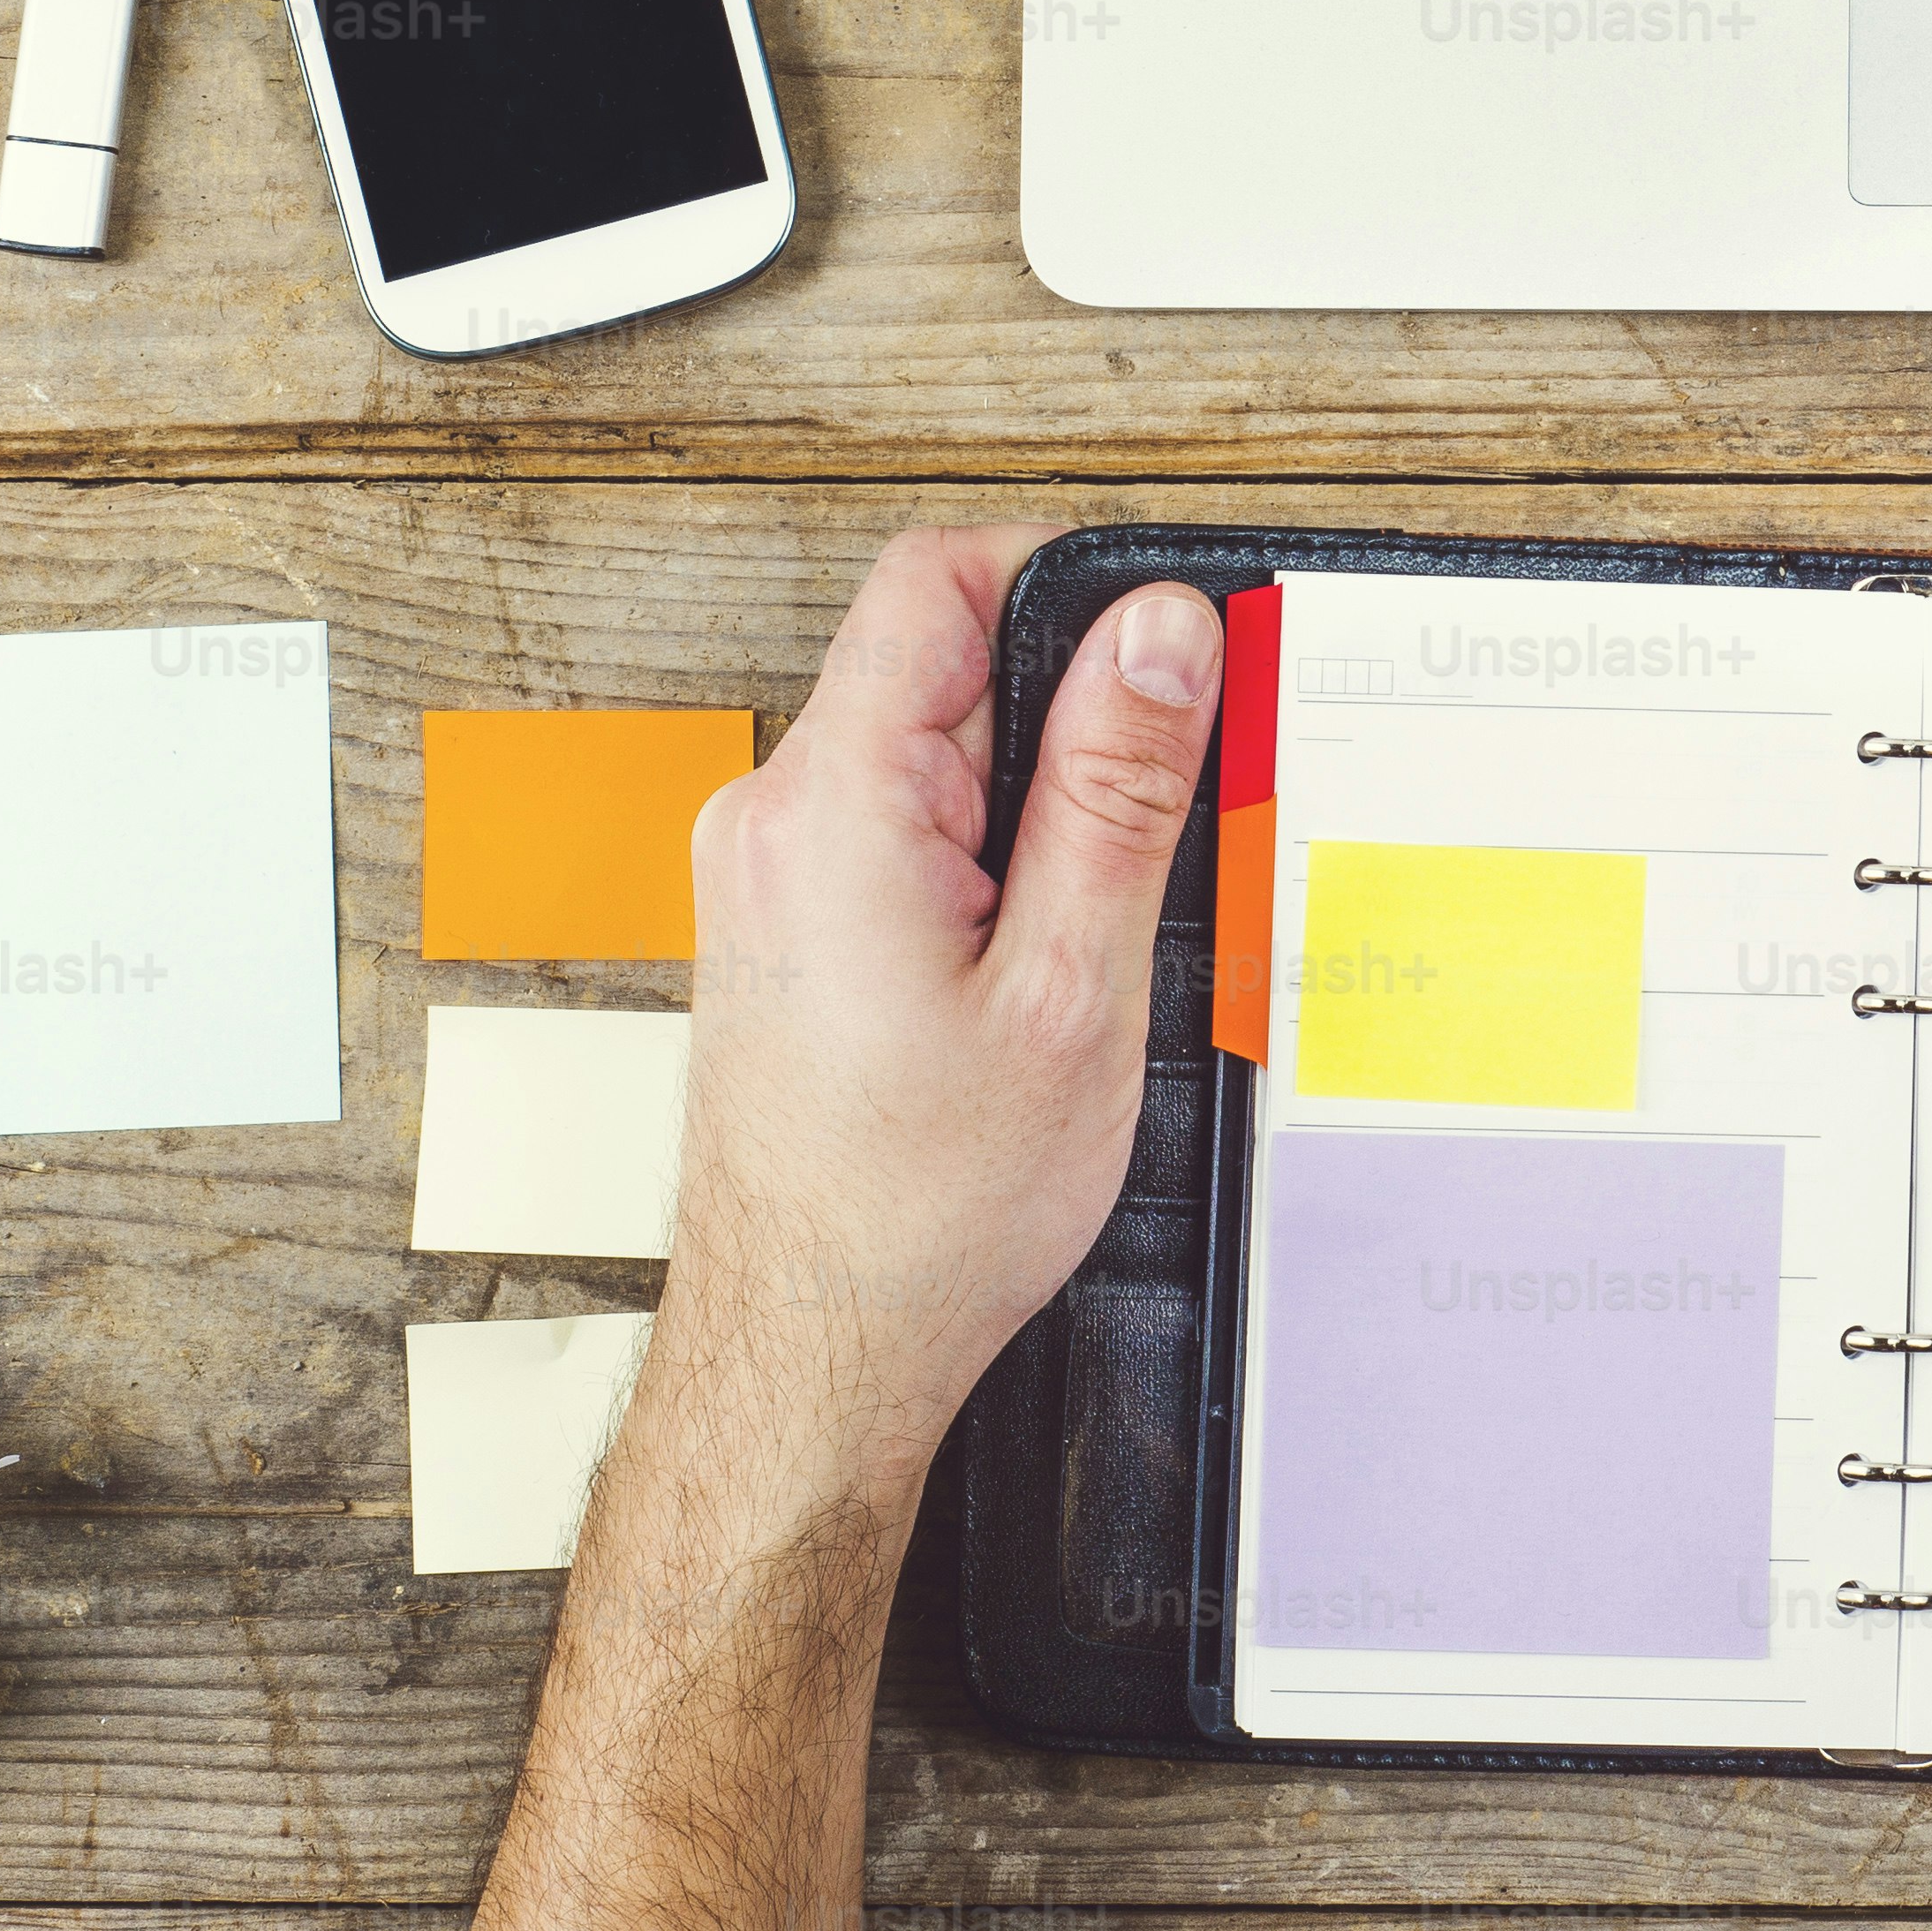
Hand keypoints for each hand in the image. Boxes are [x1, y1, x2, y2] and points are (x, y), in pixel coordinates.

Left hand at [644, 525, 1223, 1536]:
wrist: (813, 1353)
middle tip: (1149, 835)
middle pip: (944, 663)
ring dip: (1029, 807)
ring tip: (1080, 933)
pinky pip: (898, 826)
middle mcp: (772, 819)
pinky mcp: (782, 925)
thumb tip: (1160, 632)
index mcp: (832, 807)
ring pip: (929, 750)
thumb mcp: (1071, 990)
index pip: (939, 577)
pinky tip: (1027, 967)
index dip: (1071, 582)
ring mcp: (765, 873)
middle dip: (1068, 722)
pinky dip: (983, 863)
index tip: (1166, 653)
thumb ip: (1117, 791)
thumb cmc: (919, 1213)